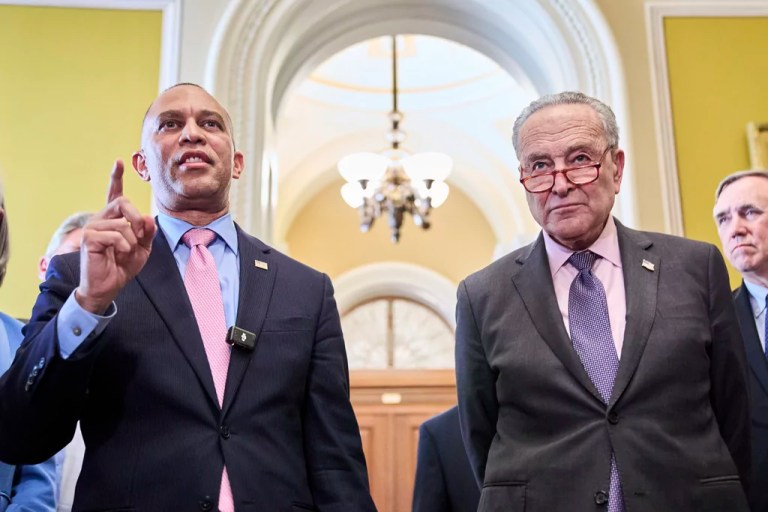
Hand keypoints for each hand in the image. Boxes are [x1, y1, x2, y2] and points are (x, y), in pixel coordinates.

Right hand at [75, 160, 155, 313]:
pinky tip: (119, 254)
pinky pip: (115, 235)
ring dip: (132, 241)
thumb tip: (148, 218)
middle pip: (124, 203)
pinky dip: (124, 246)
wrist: (109, 286)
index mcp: (114, 219)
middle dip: (137, 219)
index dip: (116, 177)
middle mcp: (101, 218)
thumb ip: (148, 233)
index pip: (115, 194)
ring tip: (126, 253)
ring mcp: (93, 226)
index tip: (119, 162)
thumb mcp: (143, 249)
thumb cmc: (123, 266)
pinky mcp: (89, 237)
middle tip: (141, 236)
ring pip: (123, 224)